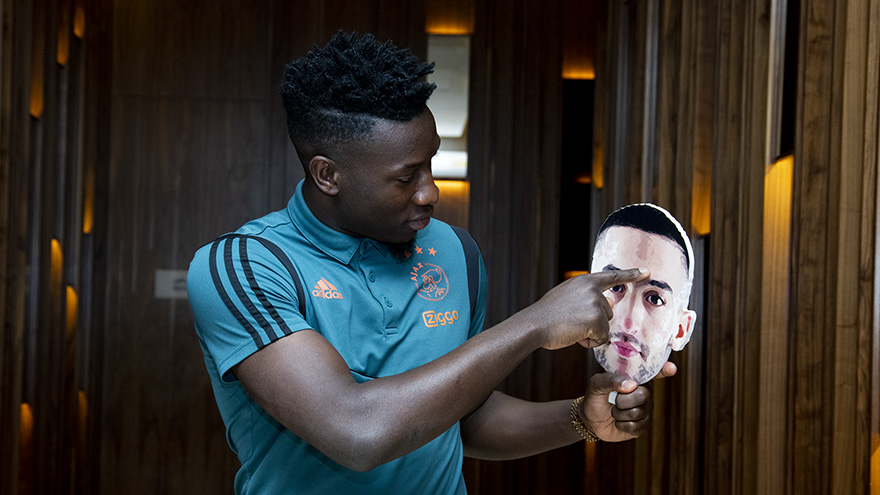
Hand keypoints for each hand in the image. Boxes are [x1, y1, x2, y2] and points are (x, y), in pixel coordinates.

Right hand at [527, 268, 647, 350]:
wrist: (534, 324)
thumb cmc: (546, 316)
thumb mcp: (566, 297)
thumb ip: (586, 298)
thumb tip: (608, 303)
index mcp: (585, 281)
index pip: (612, 276)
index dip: (631, 274)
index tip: (646, 271)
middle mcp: (593, 289)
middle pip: (608, 312)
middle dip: (594, 323)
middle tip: (571, 323)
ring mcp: (595, 303)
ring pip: (605, 326)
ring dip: (590, 333)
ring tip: (570, 328)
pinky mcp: (597, 320)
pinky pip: (602, 338)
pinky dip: (589, 342)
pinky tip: (574, 335)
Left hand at [580, 361, 676, 441]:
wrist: (590, 420)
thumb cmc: (595, 398)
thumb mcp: (596, 385)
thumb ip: (610, 380)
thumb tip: (631, 385)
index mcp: (634, 378)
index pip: (652, 372)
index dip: (663, 369)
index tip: (672, 368)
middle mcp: (644, 392)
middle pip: (644, 396)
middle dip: (623, 401)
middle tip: (614, 401)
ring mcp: (645, 409)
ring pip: (638, 412)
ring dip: (619, 414)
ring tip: (614, 410)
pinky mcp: (643, 425)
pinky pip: (636, 426)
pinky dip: (622, 425)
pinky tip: (618, 422)